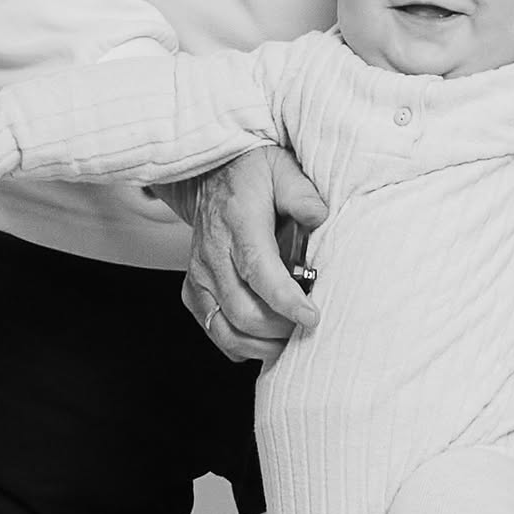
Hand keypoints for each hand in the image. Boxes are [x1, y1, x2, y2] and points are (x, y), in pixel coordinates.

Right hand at [169, 146, 324, 363]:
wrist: (211, 173)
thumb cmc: (252, 174)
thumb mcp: (283, 169)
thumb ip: (301, 194)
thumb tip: (319, 216)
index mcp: (238, 222)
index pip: (258, 269)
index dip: (284, 299)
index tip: (311, 316)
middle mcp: (213, 252)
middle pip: (242, 309)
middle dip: (279, 328)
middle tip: (309, 327)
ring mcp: (200, 273)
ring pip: (225, 328)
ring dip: (261, 344)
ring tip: (291, 338)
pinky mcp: (194, 288)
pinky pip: (214, 329)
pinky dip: (240, 344)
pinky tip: (266, 340)